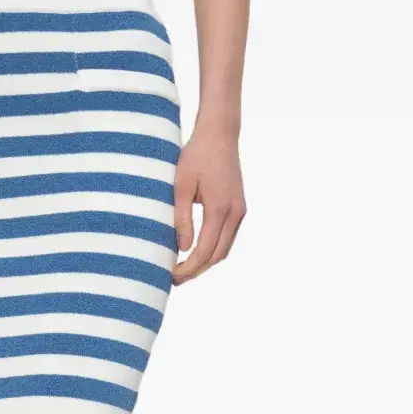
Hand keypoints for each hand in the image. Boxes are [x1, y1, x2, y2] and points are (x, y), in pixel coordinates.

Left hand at [172, 129, 246, 284]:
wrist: (220, 134)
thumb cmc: (196, 156)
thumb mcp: (181, 186)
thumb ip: (181, 218)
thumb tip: (182, 248)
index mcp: (220, 209)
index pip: (204, 251)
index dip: (188, 268)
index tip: (172, 276)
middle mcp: (235, 213)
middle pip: (216, 256)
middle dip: (196, 271)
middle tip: (174, 279)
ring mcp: (240, 211)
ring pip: (224, 250)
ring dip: (205, 263)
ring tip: (184, 269)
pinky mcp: (239, 208)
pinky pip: (228, 238)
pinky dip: (213, 250)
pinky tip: (197, 253)